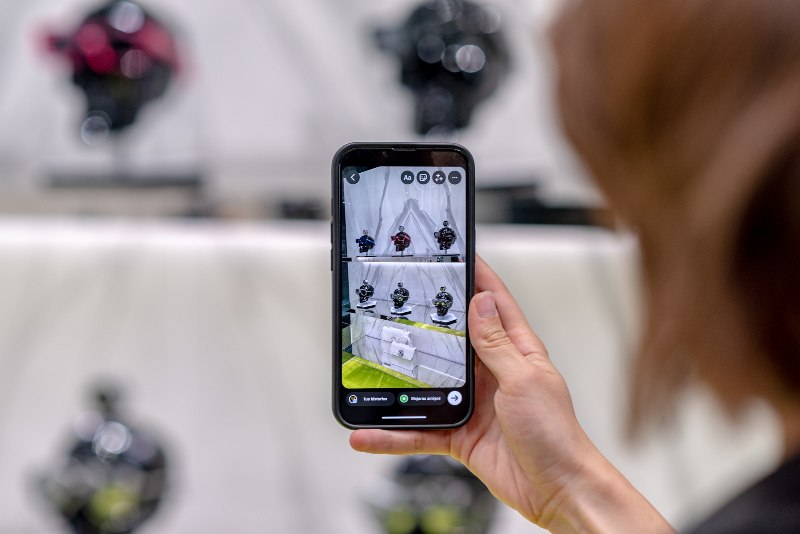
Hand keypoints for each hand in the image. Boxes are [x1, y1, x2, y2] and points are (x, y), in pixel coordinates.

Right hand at [350, 257, 672, 532]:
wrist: (557, 489)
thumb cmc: (556, 434)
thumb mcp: (524, 380)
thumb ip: (497, 344)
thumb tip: (480, 303)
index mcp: (517, 351)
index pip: (494, 304)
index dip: (477, 276)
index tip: (458, 252)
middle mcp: (493, 373)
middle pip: (454, 338)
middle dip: (428, 319)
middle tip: (399, 299)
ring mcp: (474, 403)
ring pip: (430, 382)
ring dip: (404, 379)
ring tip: (374, 365)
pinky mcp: (459, 434)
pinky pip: (421, 429)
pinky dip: (395, 434)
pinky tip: (372, 433)